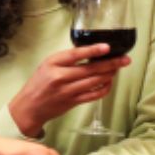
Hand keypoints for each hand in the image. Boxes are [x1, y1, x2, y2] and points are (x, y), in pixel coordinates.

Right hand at [9, 44, 130, 136]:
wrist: (29, 107)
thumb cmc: (39, 83)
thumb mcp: (47, 64)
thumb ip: (66, 59)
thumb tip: (91, 52)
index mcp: (53, 63)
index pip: (76, 54)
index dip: (93, 50)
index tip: (107, 47)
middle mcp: (60, 77)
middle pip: (91, 69)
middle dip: (111, 64)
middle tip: (125, 59)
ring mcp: (68, 91)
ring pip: (95, 82)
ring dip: (110, 75)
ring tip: (118, 68)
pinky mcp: (73, 102)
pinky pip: (94, 95)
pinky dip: (104, 88)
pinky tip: (109, 83)